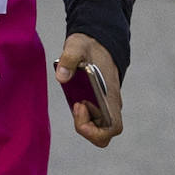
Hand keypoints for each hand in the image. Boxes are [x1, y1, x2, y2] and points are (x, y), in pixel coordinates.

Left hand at [55, 33, 123, 147]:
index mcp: (111, 96)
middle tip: (77, 104)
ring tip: (76, 99)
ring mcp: (105, 105)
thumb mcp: (77, 46)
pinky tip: (75, 96)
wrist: (99, 41)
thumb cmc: (90, 46)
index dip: (95, 130)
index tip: (80, 106)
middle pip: (103, 134)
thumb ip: (69, 59)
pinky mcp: (98, 103)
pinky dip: (81, 113)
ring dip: (82, 119)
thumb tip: (61, 77)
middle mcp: (111, 105)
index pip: (113, 128)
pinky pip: (91, 117)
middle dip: (85, 125)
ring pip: (96, 127)